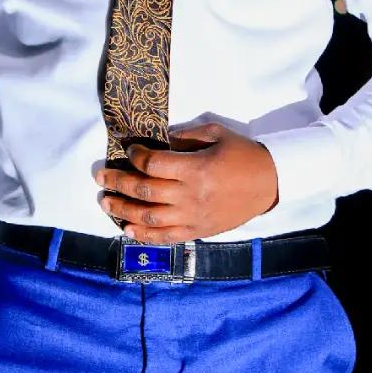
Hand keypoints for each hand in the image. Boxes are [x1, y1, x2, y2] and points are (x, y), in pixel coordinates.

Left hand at [93, 122, 278, 242]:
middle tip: (100, 176)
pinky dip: (142, 235)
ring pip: (148, 217)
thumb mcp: (217, 134)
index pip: (153, 164)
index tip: (129, 149)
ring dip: (121, 210)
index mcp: (196, 169)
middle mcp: (190, 196)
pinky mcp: (197, 232)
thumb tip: (160, 141)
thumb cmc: (243, 155)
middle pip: (144, 191)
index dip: (135, 156)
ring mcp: (192, 217)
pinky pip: (165, 238)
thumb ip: (186, 136)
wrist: (271, 184)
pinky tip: (126, 229)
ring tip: (105, 202)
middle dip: (118, 182)